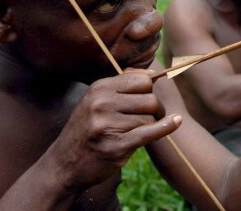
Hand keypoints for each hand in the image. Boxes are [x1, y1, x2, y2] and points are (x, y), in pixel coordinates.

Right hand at [46, 69, 181, 190]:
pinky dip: (166, 127)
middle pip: (150, 98)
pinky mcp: (116, 146)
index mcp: (99, 89)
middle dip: (155, 109)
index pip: (141, 80)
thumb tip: (153, 75)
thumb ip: (121, 86)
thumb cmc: (87, 130)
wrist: (64, 165)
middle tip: (148, 118)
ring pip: (150, 118)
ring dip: (151, 126)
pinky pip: (150, 132)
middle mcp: (101, 104)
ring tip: (136, 132)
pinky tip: (176, 122)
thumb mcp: (95, 101)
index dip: (149, 89)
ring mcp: (107, 125)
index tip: (147, 98)